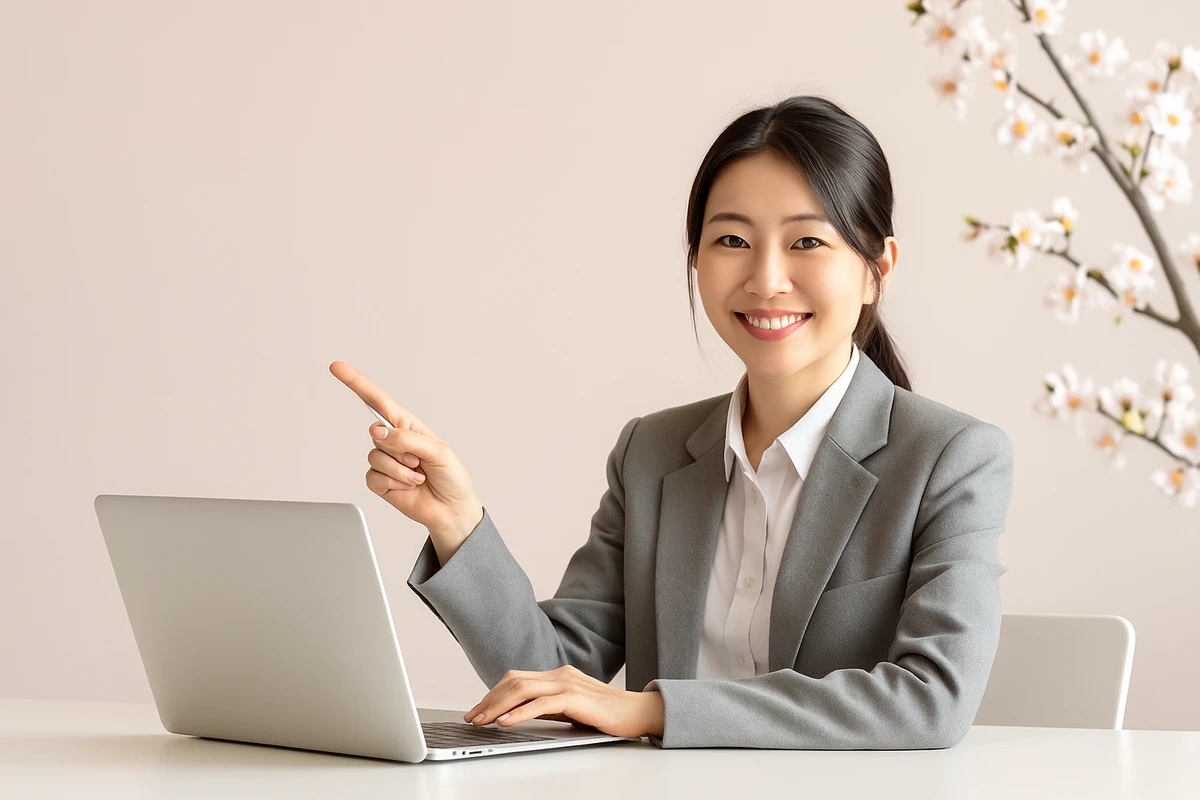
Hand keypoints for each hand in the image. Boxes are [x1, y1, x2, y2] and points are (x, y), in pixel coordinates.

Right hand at [329, 361, 483, 557]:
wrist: (451, 510)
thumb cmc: (451, 477)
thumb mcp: (438, 451)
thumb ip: (406, 439)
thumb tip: (376, 432)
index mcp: (409, 426)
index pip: (378, 401)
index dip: (357, 383)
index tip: (337, 367)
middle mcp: (394, 441)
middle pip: (377, 433)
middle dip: (400, 449)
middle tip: (420, 461)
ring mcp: (386, 461)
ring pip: (375, 456)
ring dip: (400, 470)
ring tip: (417, 476)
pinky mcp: (380, 481)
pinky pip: (373, 477)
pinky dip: (393, 483)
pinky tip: (407, 486)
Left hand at [461, 665, 663, 738]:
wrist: (639, 712)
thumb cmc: (606, 714)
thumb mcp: (570, 709)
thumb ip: (547, 707)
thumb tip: (517, 716)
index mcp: (557, 675)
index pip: (516, 679)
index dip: (492, 694)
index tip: (477, 710)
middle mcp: (560, 674)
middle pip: (513, 681)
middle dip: (488, 700)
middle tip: (471, 718)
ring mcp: (567, 683)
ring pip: (522, 689)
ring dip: (496, 706)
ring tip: (481, 721)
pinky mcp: (576, 698)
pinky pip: (541, 704)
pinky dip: (519, 713)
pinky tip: (505, 722)